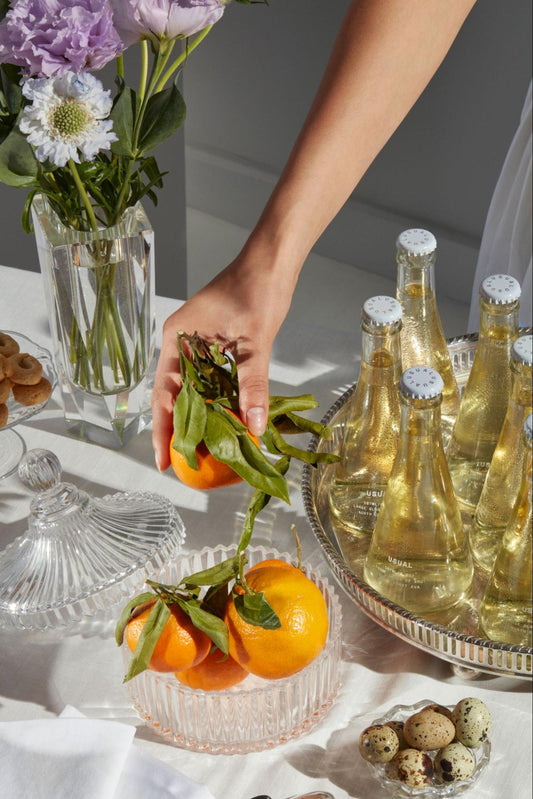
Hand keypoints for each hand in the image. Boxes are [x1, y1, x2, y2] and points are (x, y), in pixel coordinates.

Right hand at [151, 246, 294, 470]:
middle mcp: (180, 342)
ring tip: (205, 451)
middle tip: (186, 465)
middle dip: (180, 430)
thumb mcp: (255, 342)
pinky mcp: (214, 343)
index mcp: (177, 338)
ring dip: (200, 417)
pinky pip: (210, 380)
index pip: (163, 394)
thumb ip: (252, 386)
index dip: (162, 430)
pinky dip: (217, 402)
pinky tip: (227, 422)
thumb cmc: (258, 289)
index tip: (164, 461)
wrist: (272, 259)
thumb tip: (255, 428)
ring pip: (193, 390)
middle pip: (174, 396)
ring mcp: (196, 342)